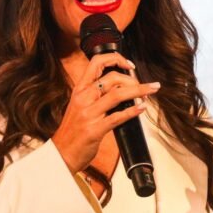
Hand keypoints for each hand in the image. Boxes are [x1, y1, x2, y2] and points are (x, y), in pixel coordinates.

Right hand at [52, 53, 160, 173]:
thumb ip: (96, 95)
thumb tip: (121, 88)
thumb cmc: (73, 131)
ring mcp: (89, 114)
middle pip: (112, 78)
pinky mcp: (95, 129)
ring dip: (139, 90)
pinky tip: (142, 109)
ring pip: (118, 95)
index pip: (96, 63)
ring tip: (151, 90)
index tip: (129, 65)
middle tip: (145, 86)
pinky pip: (117, 117)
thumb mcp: (80, 106)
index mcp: (80, 90)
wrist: (61, 153)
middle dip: (133, 80)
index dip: (115, 59)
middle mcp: (83, 98)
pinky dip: (132, 111)